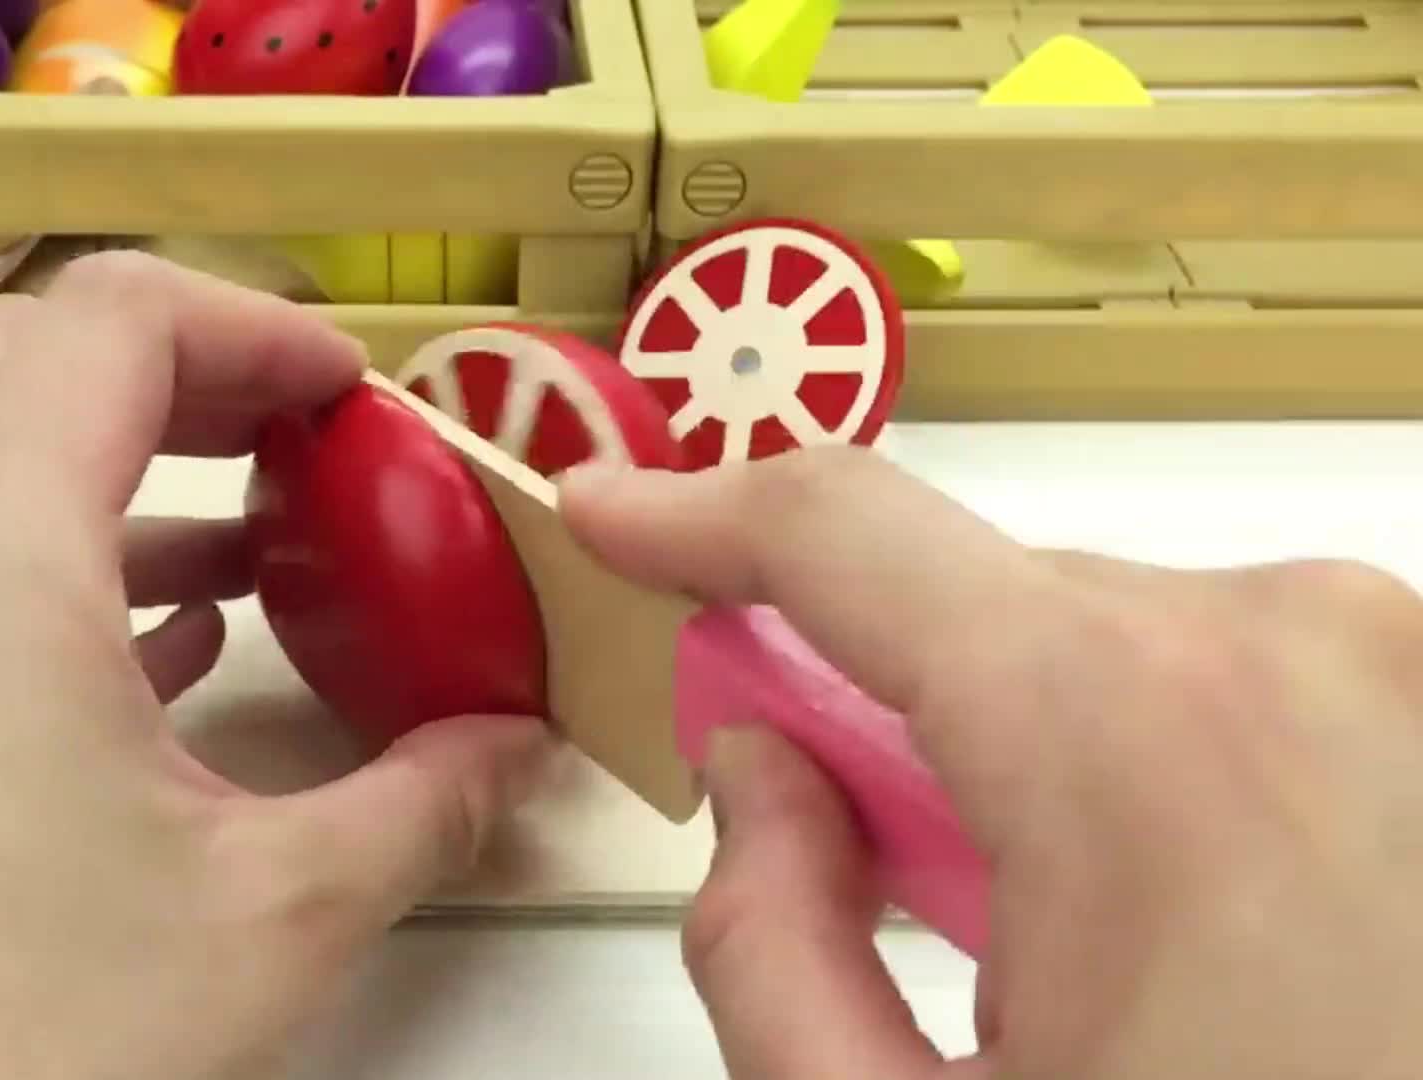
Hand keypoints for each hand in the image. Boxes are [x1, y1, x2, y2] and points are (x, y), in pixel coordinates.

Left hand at [0, 254, 548, 1079]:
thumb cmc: (21, 1060)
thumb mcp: (273, 922)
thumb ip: (424, 806)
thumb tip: (509, 753)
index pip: (110, 322)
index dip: (253, 325)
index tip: (346, 397)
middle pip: (18, 362)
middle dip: (179, 376)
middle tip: (301, 446)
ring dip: (101, 474)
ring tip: (243, 561)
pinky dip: (26, 569)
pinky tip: (137, 663)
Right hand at [560, 449, 1422, 1079]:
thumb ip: (770, 949)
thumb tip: (763, 778)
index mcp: (1129, 735)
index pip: (845, 532)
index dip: (693, 513)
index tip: (612, 515)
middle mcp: (1280, 648)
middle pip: (976, 605)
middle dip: (878, 701)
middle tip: (836, 843)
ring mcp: (1384, 669)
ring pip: (1100, 639)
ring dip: (1024, 745)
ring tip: (1040, 932)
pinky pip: (1218, 675)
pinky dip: (1139, 757)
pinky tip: (1157, 918)